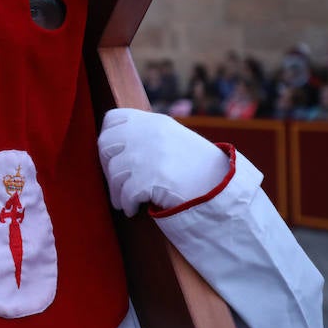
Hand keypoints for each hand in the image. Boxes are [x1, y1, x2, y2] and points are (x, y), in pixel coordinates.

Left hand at [97, 108, 229, 216]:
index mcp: (154, 122)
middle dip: (106, 166)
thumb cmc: (197, 167)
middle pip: (105, 144)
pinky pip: (125, 193)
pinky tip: (132, 209)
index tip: (112, 156)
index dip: (108, 137)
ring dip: (115, 191)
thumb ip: (146, 136)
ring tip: (122, 202)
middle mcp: (148, 134)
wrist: (222, 186)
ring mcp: (148, 155)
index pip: (113, 118)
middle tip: (114, 181)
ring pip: (113, 173)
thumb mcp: (172, 138)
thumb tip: (114, 148)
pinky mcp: (150, 179)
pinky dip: (126, 204)